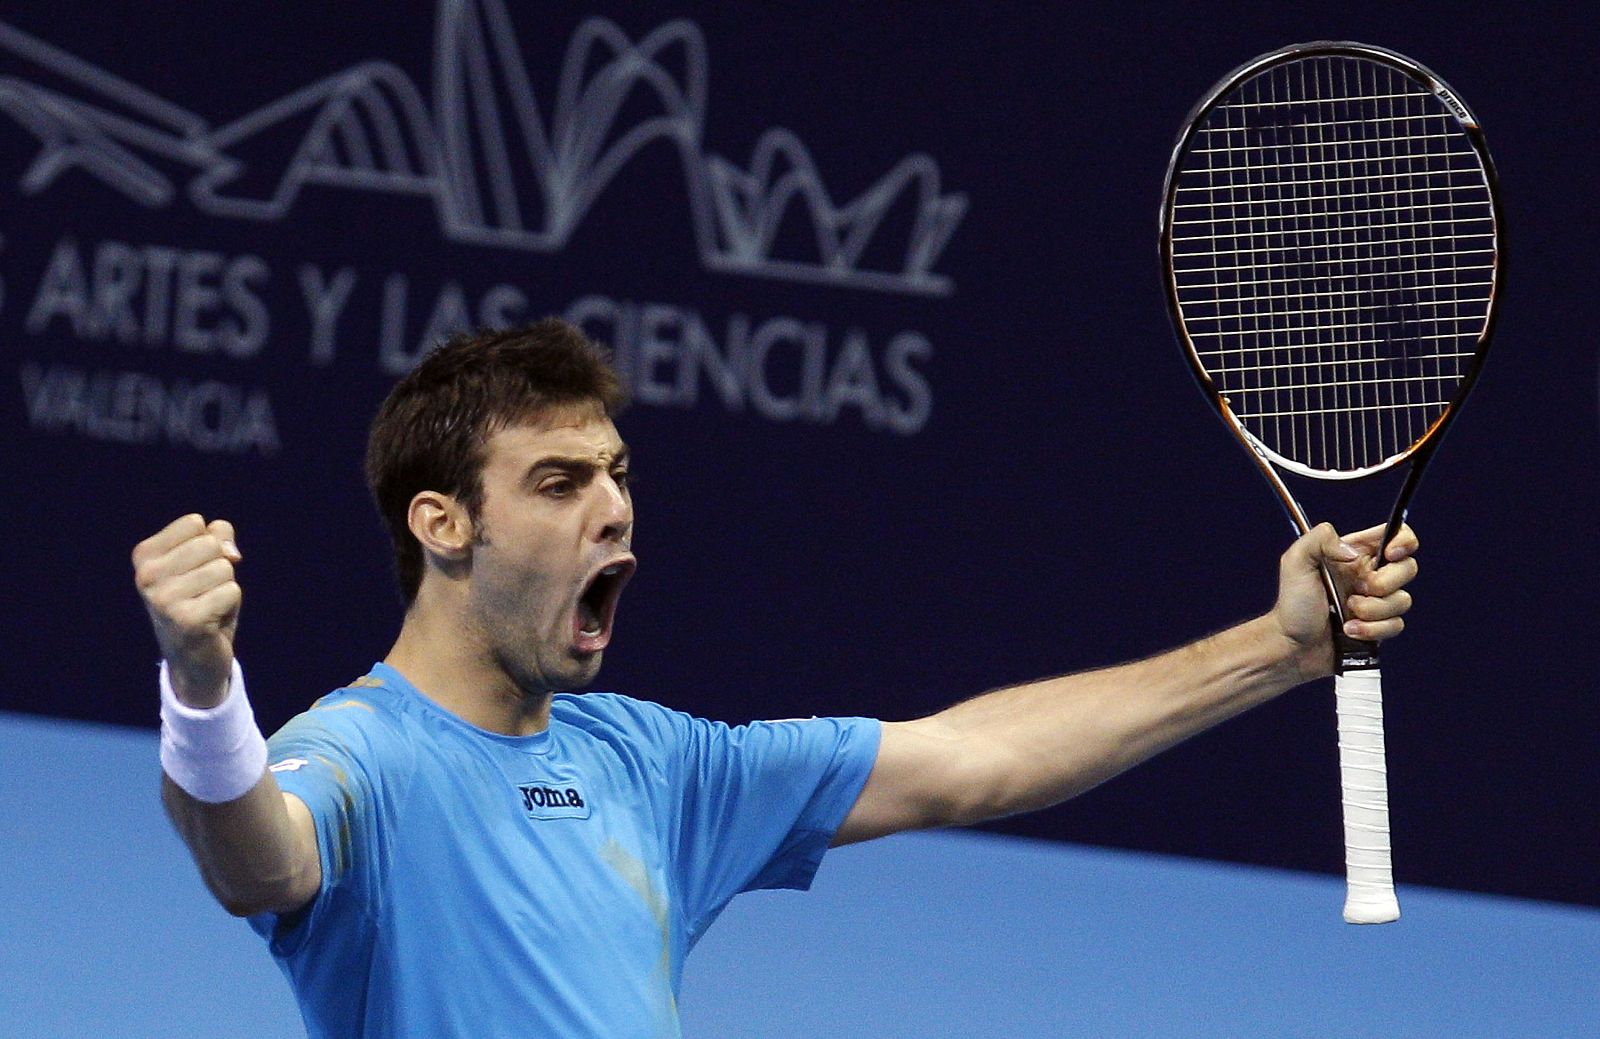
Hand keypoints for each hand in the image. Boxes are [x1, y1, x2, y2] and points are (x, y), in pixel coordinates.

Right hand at [133, 515, 243, 707]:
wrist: (194, 659)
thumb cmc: (201, 602)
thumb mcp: (206, 562)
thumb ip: (218, 538)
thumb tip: (229, 551)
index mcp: (144, 556)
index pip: (195, 523)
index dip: (209, 545)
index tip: (195, 571)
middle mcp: (146, 576)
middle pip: (211, 544)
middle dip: (220, 566)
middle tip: (204, 593)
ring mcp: (163, 599)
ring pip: (224, 568)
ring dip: (225, 588)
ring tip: (208, 607)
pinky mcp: (187, 619)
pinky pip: (232, 591)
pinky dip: (230, 605)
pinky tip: (212, 621)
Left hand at [1272, 521, 1419, 678]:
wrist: (1292, 645)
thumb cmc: (1292, 605)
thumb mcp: (1296, 562)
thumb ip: (1320, 539)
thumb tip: (1353, 551)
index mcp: (1355, 554)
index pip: (1397, 536)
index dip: (1403, 541)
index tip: (1389, 554)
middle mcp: (1369, 575)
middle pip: (1408, 568)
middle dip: (1385, 582)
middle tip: (1359, 589)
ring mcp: (1376, 602)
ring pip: (1403, 600)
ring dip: (1373, 610)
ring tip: (1347, 613)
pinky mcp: (1379, 627)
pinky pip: (1395, 625)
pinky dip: (1372, 630)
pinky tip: (1349, 630)